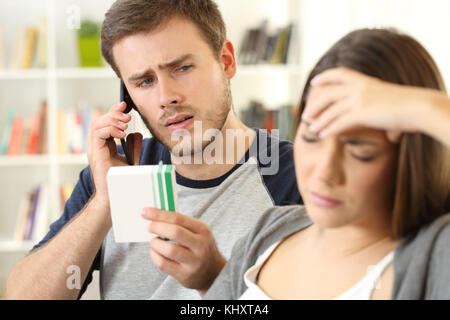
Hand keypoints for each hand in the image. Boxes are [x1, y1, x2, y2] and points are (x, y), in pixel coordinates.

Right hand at [87, 102, 142, 208]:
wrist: (115, 197)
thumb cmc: (122, 182)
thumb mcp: (132, 160)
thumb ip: (133, 147)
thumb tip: (137, 133)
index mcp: (103, 146)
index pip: (105, 123)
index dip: (114, 112)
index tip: (125, 105)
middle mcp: (96, 146)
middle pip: (99, 121)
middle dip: (113, 113)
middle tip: (127, 113)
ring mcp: (94, 151)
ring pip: (96, 125)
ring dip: (112, 120)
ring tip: (126, 123)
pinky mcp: (95, 155)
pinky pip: (97, 135)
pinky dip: (110, 130)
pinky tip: (122, 134)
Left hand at [141, 207, 225, 293]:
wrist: (212, 272)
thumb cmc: (199, 247)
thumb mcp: (198, 232)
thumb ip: (180, 223)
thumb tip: (155, 215)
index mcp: (202, 230)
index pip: (178, 218)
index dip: (159, 214)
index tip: (146, 211)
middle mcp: (200, 245)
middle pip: (174, 232)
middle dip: (157, 227)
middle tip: (149, 226)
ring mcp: (193, 261)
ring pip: (168, 249)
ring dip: (155, 243)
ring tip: (154, 241)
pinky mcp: (184, 274)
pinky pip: (163, 263)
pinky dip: (154, 255)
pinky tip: (156, 252)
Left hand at [303, 67, 427, 142]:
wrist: (419, 107)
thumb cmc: (412, 110)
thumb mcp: (395, 108)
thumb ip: (389, 122)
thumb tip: (393, 137)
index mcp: (367, 81)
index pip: (341, 74)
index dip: (326, 76)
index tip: (314, 81)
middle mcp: (360, 88)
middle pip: (330, 94)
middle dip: (316, 104)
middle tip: (306, 114)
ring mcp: (359, 99)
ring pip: (331, 110)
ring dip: (319, 120)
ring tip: (310, 128)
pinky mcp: (360, 113)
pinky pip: (339, 122)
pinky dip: (328, 129)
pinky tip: (321, 135)